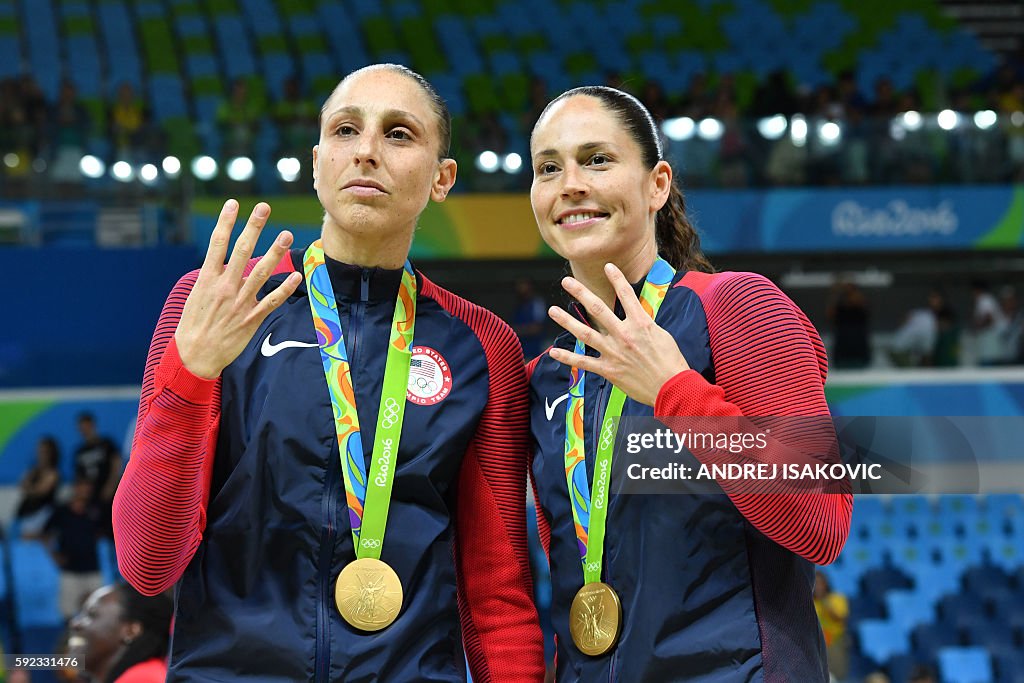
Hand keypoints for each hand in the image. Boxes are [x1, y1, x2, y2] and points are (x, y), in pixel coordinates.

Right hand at [175, 199, 302, 378]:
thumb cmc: (193, 324)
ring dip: (275, 252)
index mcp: (207, 279)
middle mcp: (224, 287)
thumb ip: (212, 277)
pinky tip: (297, 274)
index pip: (217, 244)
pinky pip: (272, 300)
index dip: (226, 222)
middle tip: (264, 208)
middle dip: (253, 228)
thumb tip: (221, 262)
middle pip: (240, 251)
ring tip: (286, 234)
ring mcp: (240, 303)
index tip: (234, 203)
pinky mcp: (252, 319)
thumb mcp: (196, 296)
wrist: (195, 355)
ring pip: (260, 272)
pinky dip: (285, 288)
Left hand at [547, 263, 689, 406]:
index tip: (607, 266)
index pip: (627, 295)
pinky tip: (553, 351)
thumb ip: (645, 325)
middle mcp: (624, 335)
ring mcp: (614, 352)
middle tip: (567, 281)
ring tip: (552, 311)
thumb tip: (636, 317)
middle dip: (581, 293)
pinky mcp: (609, 370)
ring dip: (567, 321)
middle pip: (598, 309)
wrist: (673, 388)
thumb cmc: (672, 362)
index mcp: (641, 324)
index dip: (617, 279)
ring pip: (585, 333)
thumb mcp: (662, 336)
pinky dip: (567, 358)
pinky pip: (584, 362)